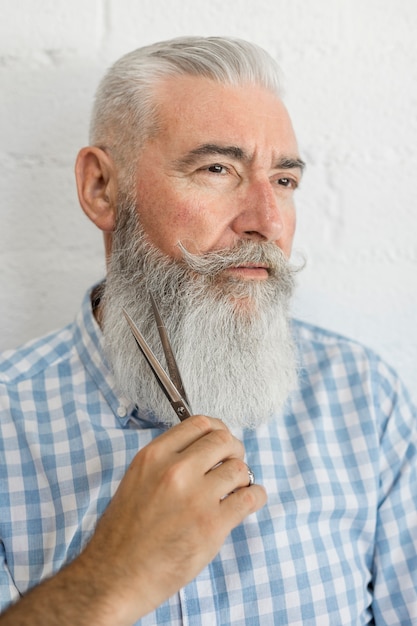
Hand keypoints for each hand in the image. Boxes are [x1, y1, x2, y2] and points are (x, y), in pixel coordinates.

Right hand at [0, 415, 265, 625]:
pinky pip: (249, 497)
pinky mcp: (212, 525)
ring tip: (237, 489)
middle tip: (233, 463)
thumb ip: (166, 462)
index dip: (217, 430)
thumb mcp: (136, 480)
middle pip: (223, 440)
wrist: (113, 577)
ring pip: (239, 468)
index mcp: (154, 455)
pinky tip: (250, 501)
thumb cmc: (121, 534)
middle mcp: (175, 469)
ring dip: (243, 476)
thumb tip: (201, 452)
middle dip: (234, 450)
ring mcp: (196, 496)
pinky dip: (255, 496)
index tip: (221, 440)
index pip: (199, 423)